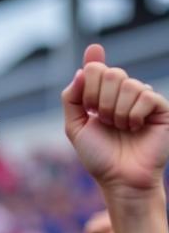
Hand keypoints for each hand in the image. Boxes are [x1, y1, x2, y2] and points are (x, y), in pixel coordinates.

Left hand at [62, 46, 168, 195]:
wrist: (120, 179)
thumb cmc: (99, 157)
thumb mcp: (75, 129)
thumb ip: (72, 100)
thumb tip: (81, 70)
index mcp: (103, 97)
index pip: (97, 69)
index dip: (93, 66)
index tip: (92, 53)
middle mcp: (124, 95)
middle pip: (111, 73)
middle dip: (101, 101)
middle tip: (104, 122)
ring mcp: (143, 100)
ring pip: (129, 85)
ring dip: (117, 112)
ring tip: (120, 129)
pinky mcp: (160, 108)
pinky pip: (145, 96)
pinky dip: (134, 115)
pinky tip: (136, 128)